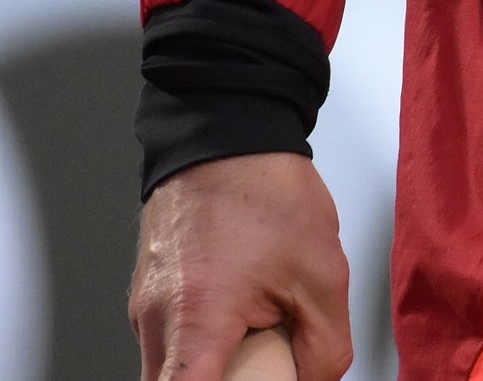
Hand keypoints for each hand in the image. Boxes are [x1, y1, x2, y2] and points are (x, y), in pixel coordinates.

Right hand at [131, 153, 351, 380]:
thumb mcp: (323, 276)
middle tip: (264, 358)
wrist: (228, 139)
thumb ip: (324, 346)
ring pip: (172, 369)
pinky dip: (204, 345)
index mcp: (196, 320)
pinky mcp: (149, 299)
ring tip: (259, 329)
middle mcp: (157, 321)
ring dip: (215, 365)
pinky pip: (172, 344)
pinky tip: (243, 316)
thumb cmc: (268, 195)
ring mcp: (145, 311)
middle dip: (224, 380)